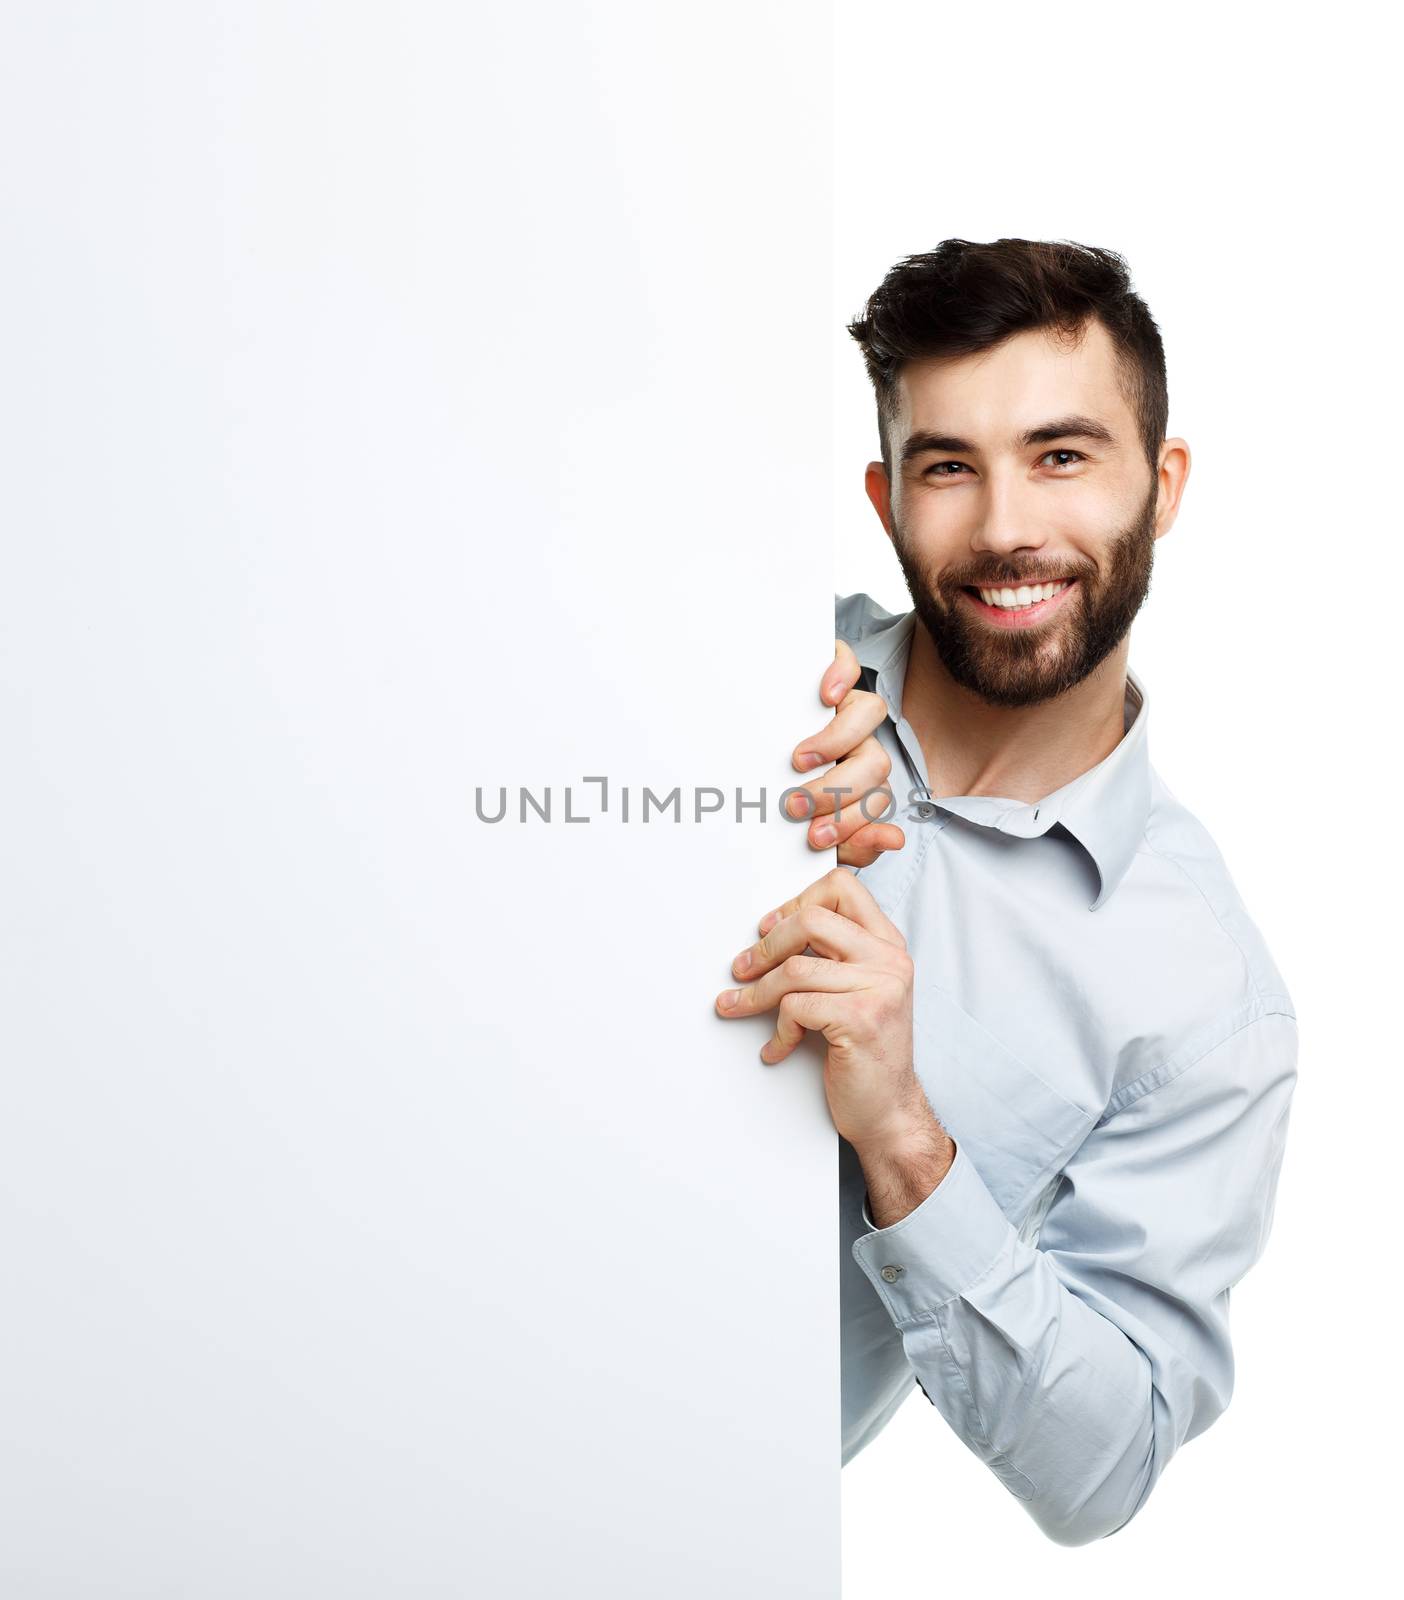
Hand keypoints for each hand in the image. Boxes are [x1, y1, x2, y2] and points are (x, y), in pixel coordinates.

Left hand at [715, 866, 937, 1153]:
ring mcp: (879, 988)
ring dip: (755, 994)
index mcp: (887, 944)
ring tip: (738, 1007)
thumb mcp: (858, 991)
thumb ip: (831, 956)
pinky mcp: (861, 1019)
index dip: (797, 902)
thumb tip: (771, 931)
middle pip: (812, 919)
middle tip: (742, 968)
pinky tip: (777, 1047)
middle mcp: (890, 960)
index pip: (842, 888)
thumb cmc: (865, 1051)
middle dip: (766, 945)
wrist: (889, 1110)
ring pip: (794, 969)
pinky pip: (797, 1007)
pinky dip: (778, 1030)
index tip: (770, 927)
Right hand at [789, 640, 906, 868]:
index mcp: (859, 781)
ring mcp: (845, 704)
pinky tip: (825, 696)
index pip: (878, 800)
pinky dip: (841, 675)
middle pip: (876, 763)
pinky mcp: (829, 669)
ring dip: (836, 743)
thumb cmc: (775, 792)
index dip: (853, 821)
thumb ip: (851, 840)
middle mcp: (860, 741)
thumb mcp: (806, 822)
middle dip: (835, 792)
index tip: (815, 837)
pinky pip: (849, 662)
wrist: (731, 741)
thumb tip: (894, 840)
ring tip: (799, 761)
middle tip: (794, 806)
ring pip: (871, 714)